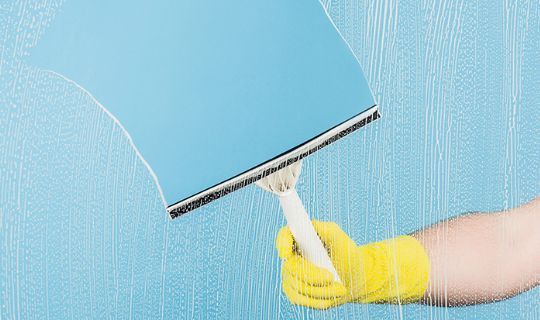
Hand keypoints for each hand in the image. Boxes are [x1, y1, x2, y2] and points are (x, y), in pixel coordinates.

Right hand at [276, 220, 429, 308]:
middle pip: (292, 267)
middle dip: (312, 275)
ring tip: (340, 288)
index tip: (287, 253)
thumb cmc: (348, 256)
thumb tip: (313, 224)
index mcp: (301, 238)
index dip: (282, 243)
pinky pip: (300, 300)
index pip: (284, 236)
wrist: (354, 279)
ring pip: (298, 286)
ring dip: (321, 290)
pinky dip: (318, 301)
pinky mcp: (295, 293)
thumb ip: (328, 230)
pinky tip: (332, 297)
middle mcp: (292, 256)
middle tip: (331, 277)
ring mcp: (291, 275)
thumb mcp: (343, 241)